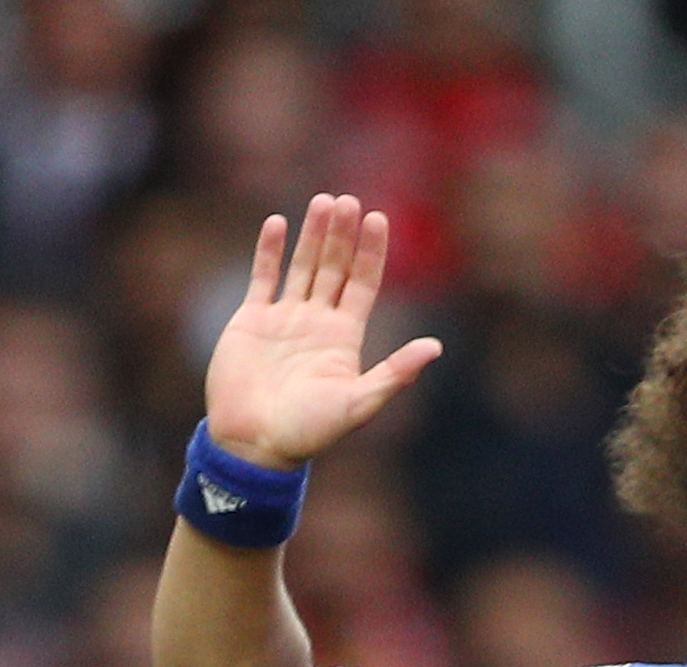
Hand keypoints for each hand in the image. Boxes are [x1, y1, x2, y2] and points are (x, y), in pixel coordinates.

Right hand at [203, 195, 441, 471]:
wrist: (253, 445)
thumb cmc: (308, 431)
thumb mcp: (359, 404)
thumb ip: (395, 374)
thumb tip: (435, 348)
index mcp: (345, 338)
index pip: (363, 283)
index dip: (371, 252)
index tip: (378, 219)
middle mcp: (317, 323)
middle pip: (334, 267)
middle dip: (342, 234)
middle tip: (347, 200)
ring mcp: (284, 319)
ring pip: (302, 266)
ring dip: (312, 234)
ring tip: (323, 201)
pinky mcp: (251, 321)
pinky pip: (262, 277)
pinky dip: (269, 251)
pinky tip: (278, 223)